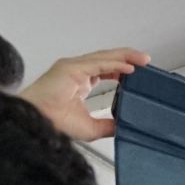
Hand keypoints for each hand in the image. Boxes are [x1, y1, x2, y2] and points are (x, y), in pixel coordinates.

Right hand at [21, 47, 149, 141]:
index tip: (138, 72)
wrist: (37, 122)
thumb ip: (107, 125)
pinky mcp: (71, 68)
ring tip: (143, 59)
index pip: (105, 69)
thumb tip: (123, 127)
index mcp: (80, 81)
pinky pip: (98, 64)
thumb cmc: (53, 122)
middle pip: (107, 59)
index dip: (122, 69)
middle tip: (146, 61)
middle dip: (128, 58)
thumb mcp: (91, 128)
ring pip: (104, 58)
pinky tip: (130, 68)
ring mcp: (73, 67)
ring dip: (125, 57)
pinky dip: (115, 65)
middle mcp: (77, 71)